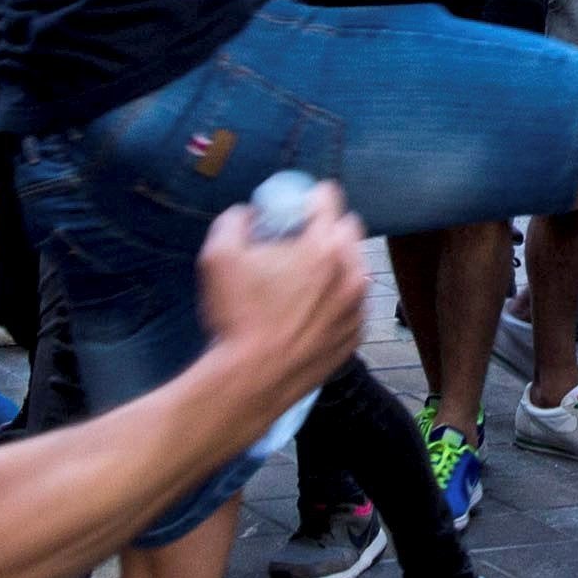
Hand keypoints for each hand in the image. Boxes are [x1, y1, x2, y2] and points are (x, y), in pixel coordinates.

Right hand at [197, 180, 369, 398]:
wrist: (253, 381)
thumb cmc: (237, 317)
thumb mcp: (218, 256)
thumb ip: (234, 220)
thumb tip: (248, 214)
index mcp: (324, 246)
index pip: (329, 196)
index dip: (306, 196)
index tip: (291, 207)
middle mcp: (352, 272)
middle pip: (349, 229)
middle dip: (326, 228)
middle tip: (296, 243)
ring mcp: (358, 307)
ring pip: (355, 267)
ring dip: (335, 265)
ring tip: (301, 282)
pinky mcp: (356, 335)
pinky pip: (353, 304)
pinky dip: (336, 300)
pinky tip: (308, 313)